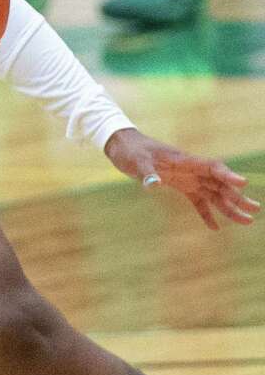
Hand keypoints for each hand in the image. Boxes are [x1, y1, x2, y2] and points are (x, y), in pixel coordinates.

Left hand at [104, 128, 258, 229]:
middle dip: (236, 196)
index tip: (242, 184)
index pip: (211, 166)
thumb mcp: (136, 161)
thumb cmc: (131, 150)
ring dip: (229, 207)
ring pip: (213, 194)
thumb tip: (153, 184)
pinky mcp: (180, 185)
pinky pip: (197, 200)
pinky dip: (206, 213)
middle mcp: (190, 169)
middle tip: (255, 209)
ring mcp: (187, 177)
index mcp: (183, 160)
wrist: (123, 147)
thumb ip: (146, 172)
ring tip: (247, 221)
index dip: (227, 174)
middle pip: (219, 183)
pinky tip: (215, 228)